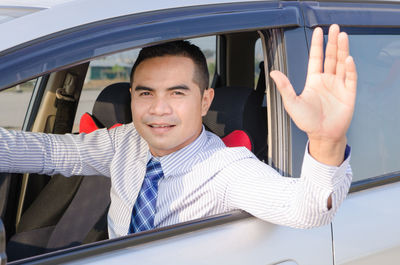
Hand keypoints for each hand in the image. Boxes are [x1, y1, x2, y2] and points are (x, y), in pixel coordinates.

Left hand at [270, 24, 356, 165]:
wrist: (322, 136)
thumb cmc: (307, 121)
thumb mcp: (292, 103)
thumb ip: (284, 87)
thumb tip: (273, 72)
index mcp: (313, 80)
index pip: (316, 58)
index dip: (317, 44)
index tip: (318, 31)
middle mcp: (327, 80)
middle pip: (331, 57)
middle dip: (333, 42)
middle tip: (335, 28)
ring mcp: (338, 86)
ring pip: (341, 63)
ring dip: (342, 50)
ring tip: (343, 36)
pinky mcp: (349, 93)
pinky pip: (350, 78)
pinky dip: (350, 68)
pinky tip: (348, 59)